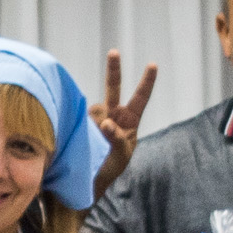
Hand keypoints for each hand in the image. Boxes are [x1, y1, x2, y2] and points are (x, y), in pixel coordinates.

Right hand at [89, 51, 159, 198]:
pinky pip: (80, 118)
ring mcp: (94, 118)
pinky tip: (81, 139)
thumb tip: (105, 122)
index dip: (146, 82)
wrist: (84, 181)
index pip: (140, 99)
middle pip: (113, 88)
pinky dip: (81, 126)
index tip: (153, 65)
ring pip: (94, 109)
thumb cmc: (109, 169)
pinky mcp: (79, 123)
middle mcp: (111, 115)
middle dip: (113, 70)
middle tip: (114, 52)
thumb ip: (116, 138)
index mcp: (128, 122)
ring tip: (94, 142)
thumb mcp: (120, 156)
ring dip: (95, 122)